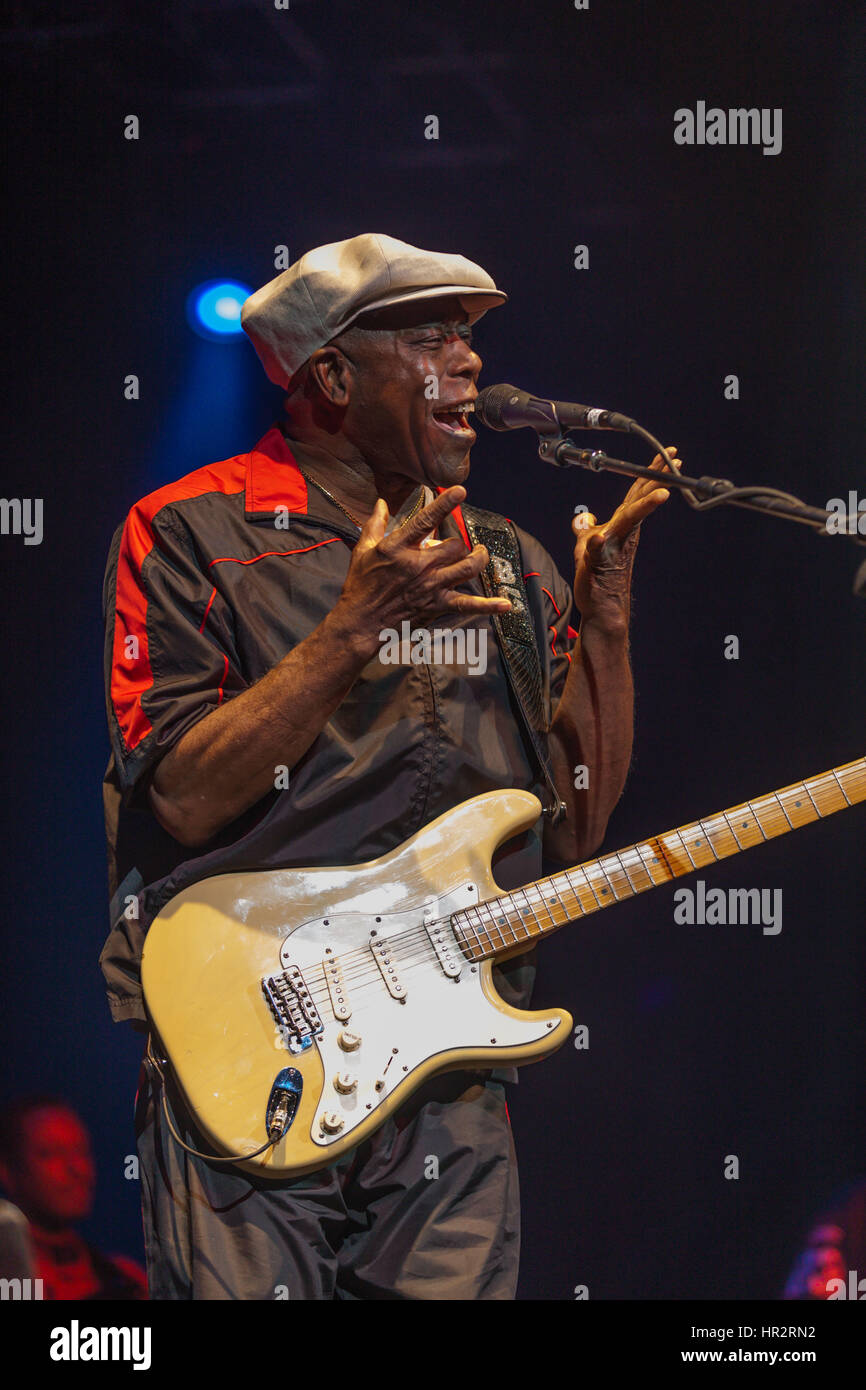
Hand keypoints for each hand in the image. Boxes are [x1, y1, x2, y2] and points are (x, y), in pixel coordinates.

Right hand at [336, 485, 510, 652]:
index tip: (460, 491)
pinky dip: (488, 606)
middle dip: (459, 542)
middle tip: (456, 543)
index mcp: (399, 548)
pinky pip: (467, 604)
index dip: (445, 504)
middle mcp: (419, 565)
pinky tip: (505, 604)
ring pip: (467, 567)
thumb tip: (381, 503)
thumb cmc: (360, 585)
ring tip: (481, 554)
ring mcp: (430, 586)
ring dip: (479, 559)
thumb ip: (375, 524)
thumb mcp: (362, 550)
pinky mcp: (436, 605)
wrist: (360, 621)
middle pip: (455, 545)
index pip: (426, 520)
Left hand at [572, 447, 680, 622]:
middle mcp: (622, 533)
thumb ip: (586, 530)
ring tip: (660, 493)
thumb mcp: (587, 548)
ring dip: (644, 506)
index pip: (636, 493)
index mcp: (621, 525)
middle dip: (657, 480)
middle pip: (639, 500)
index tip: (666, 455)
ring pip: (629, 521)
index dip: (650, 473)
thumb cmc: (597, 577)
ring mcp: (612, 548)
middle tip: (674, 462)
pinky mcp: (598, 564)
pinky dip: (595, 543)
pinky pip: (596, 551)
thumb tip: (583, 518)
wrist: (601, 608)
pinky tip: (597, 537)